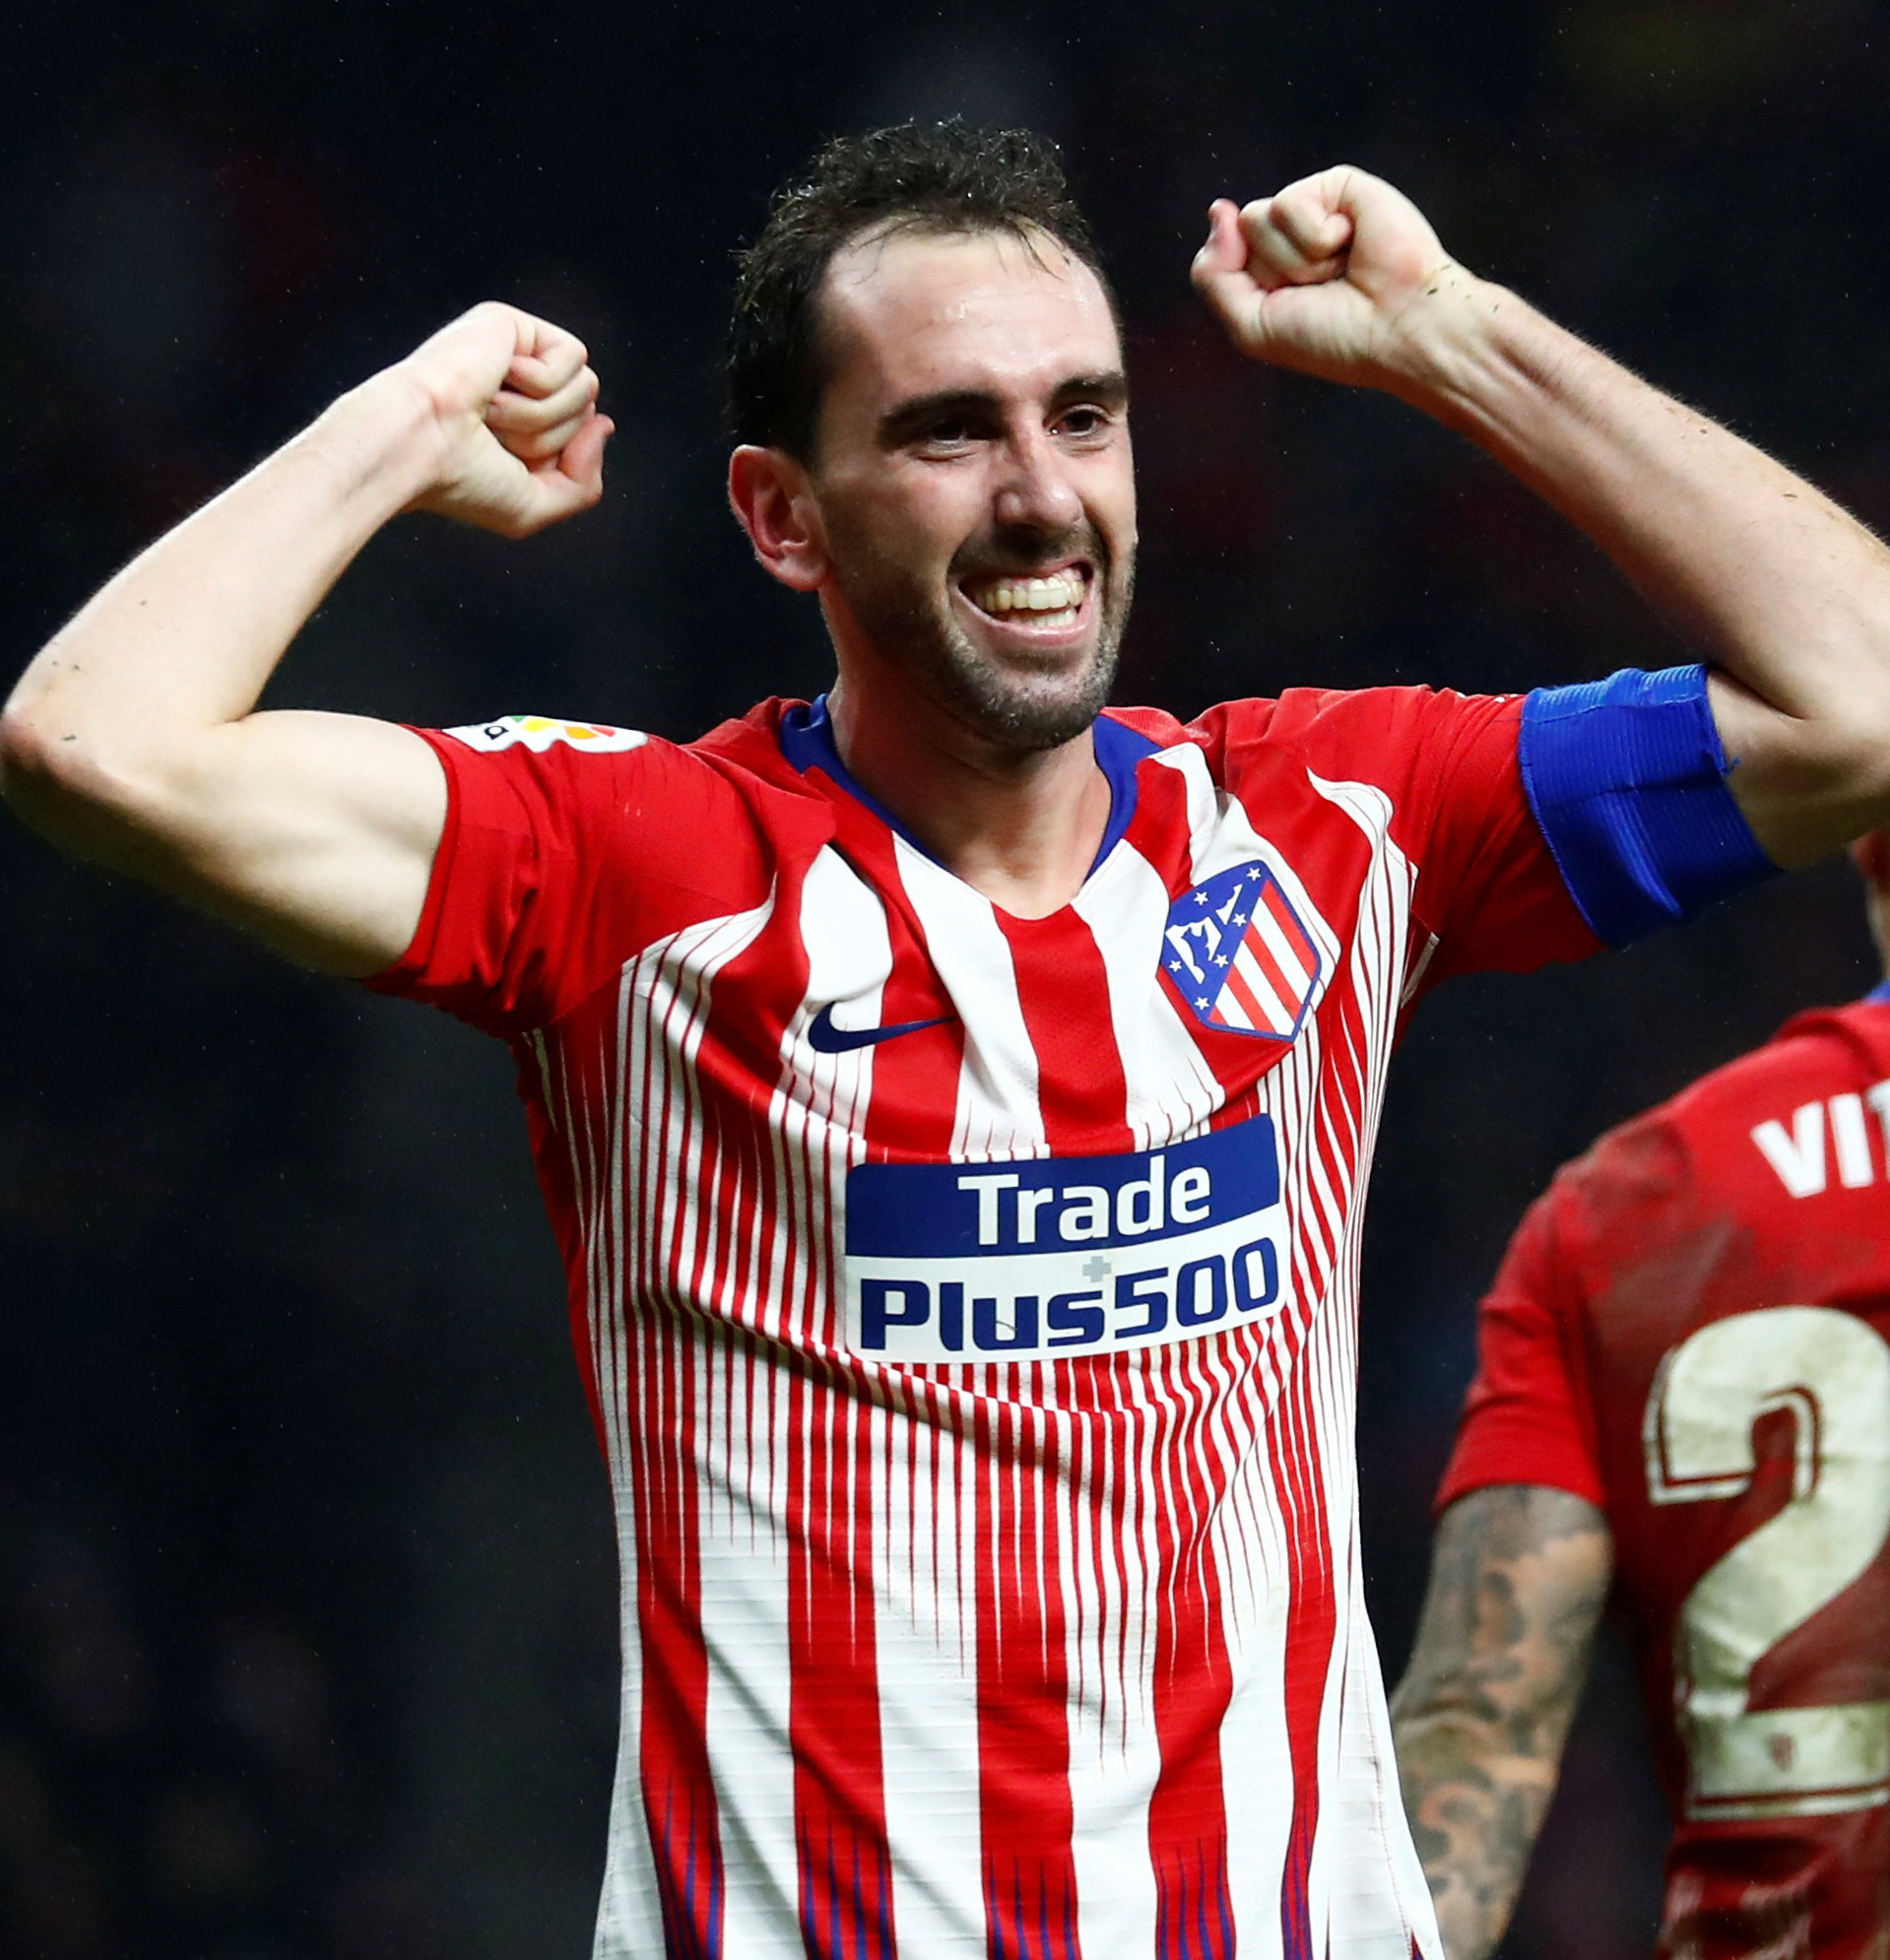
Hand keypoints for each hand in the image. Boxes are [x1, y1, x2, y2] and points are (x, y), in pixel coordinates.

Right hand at [394, 302, 613, 536]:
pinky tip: (492, 384)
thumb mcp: (533, 505)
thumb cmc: (461, 480)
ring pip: (585, 387)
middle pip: (587, 410)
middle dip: (551, 438)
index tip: (509, 463)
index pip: (582, 435)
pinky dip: (539, 385)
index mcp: (518, 420)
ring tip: (490, 412)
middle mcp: (517, 383)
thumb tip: (605, 424)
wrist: (417, 446)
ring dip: (542, 415)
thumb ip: (584, 485)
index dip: (560, 459)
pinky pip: (572, 358)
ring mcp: (513, 350)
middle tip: (494, 436)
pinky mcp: (510, 322)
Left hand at [1191, 166, 1466, 392]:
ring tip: (1339, 269)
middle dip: (1273, 272)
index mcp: (1267, 271)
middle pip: (1238, 235)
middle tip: (1321, 288)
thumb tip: (1219, 209)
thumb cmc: (1336, 337)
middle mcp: (1288, 238)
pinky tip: (1351, 245)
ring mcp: (1313, 209)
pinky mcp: (1337, 184)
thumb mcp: (1252, 325)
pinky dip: (1317, 237)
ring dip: (1298, 259)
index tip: (1290, 306)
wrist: (1399, 326)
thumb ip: (1213, 275)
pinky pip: (1289, 203)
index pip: (1219, 258)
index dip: (1248, 286)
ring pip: (1257, 218)